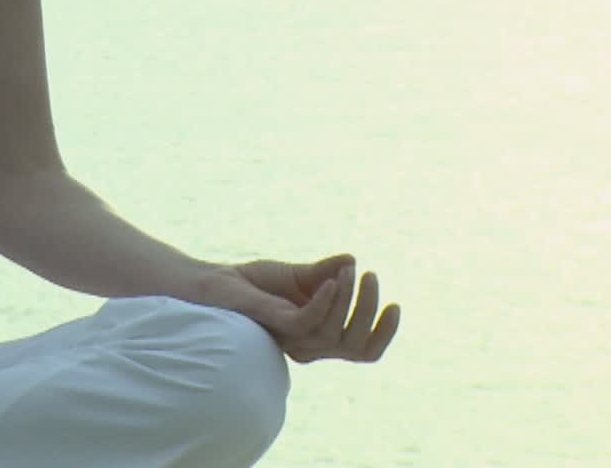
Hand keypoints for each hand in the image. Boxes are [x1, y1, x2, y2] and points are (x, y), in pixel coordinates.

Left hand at [191, 253, 400, 363]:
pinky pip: (308, 323)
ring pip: (334, 334)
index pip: (362, 350)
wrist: (214, 282)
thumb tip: (352, 260)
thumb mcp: (296, 274)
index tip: (396, 306)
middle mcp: (308, 344)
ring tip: (350, 271)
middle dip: (369, 311)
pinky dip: (325, 302)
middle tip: (371, 276)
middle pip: (355, 345)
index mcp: (319, 336)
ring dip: (348, 299)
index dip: (384, 334)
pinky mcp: (275, 326)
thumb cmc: (253, 282)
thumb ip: (325, 272)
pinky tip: (332, 279)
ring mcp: (291, 338)